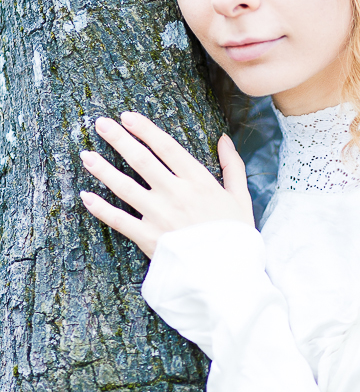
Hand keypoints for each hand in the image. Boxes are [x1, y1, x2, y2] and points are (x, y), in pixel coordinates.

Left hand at [79, 112, 253, 257]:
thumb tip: (224, 139)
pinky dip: (100, 209)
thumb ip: (232, 166)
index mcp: (199, 181)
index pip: (166, 147)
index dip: (145, 130)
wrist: (229, 274)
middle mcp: (175, 193)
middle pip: (141, 160)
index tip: (128, 116)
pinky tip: (86, 196)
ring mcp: (159, 215)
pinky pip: (119, 221)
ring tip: (85, 154)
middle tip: (101, 123)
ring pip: (124, 186)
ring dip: (103, 169)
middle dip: (119, 139)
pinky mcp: (148, 238)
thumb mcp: (241, 198)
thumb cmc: (236, 236)